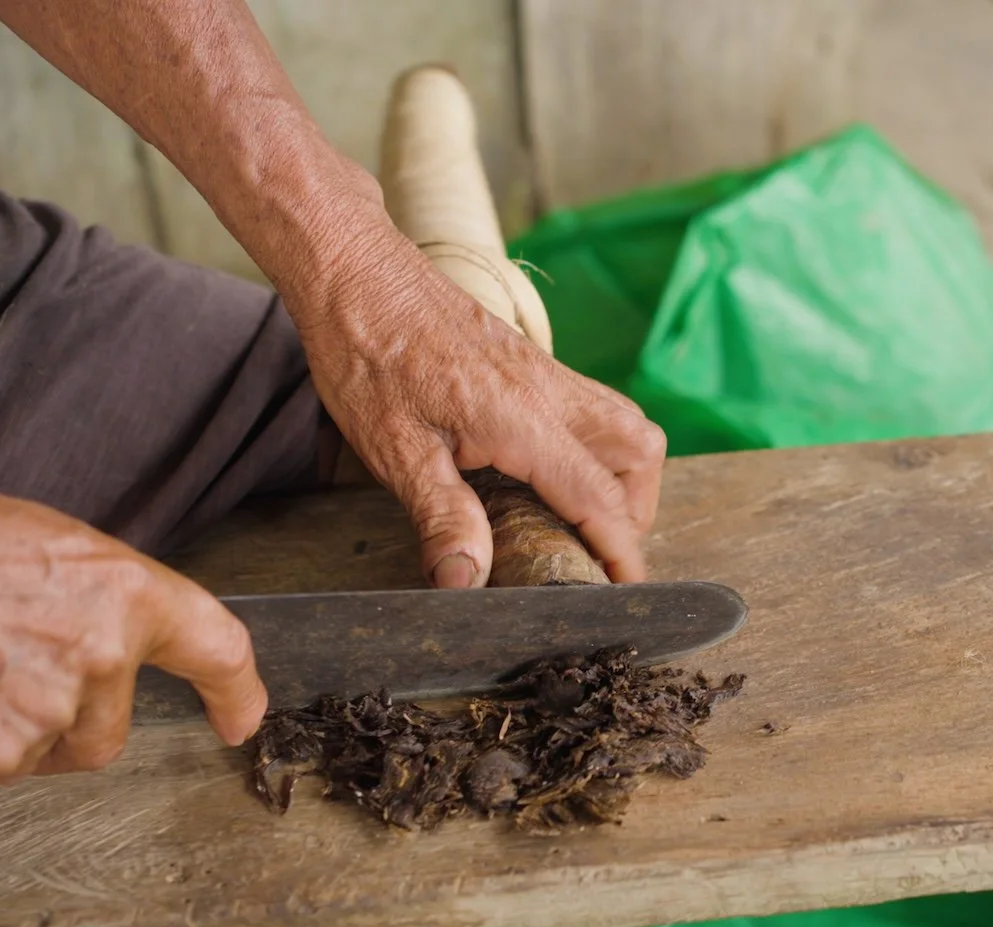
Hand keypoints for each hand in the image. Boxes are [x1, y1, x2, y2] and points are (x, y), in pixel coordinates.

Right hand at [0, 450, 266, 814]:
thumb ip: (87, 603)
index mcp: (124, 594)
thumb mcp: (40, 544)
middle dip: (53, 720)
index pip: (214, 647)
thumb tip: (90, 643)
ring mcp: (44, 717)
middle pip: (101, 732)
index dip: (235, 690)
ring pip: (33, 761)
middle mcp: (100, 661)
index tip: (241, 721)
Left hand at [276, 164, 665, 588]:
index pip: (598, 494)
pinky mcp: (527, 361)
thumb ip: (442, 516)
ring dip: (620, 473)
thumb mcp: (395, 449)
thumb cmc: (367, 355)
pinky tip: (541, 469)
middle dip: (634, 508)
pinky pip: (589, 404)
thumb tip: (466, 581)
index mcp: (522, 419)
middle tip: (595, 547)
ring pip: (623, 420)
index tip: (629, 589)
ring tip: (577, 513)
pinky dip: (592, 445)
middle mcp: (549, 391)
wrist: (353, 272)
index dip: (620, 548)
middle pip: (639, 449)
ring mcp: (542, 371)